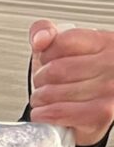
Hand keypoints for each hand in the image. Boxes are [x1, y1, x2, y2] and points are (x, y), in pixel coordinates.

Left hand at [29, 19, 113, 146]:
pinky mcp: (102, 113)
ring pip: (53, 92)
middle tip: (43, 86)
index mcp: (106, 43)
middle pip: (55, 70)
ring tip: (45, 101)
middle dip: (40, 81)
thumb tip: (40, 39)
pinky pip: (58, 111)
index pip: (62, 42)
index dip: (45, 55)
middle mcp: (112, 64)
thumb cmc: (82, 79)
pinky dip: (43, 114)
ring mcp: (110, 89)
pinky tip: (45, 113)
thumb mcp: (63, 49)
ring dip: (39, 100)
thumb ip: (45, 32)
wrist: (96, 113)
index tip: (47, 62)